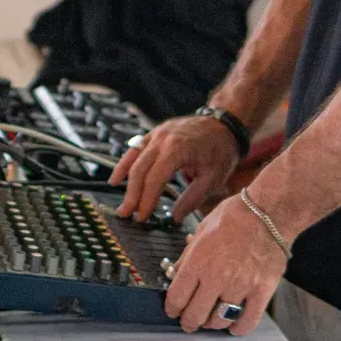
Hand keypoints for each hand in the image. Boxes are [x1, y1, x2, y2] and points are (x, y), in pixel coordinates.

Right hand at [109, 115, 240, 222]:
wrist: (224, 123)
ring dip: (125, 183)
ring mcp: (158, 133)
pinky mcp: (155, 133)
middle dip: (133, 195)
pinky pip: (135, 149)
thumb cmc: (221, 150)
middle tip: (127, 216)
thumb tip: (173, 218)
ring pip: (134, 159)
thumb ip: (193, 198)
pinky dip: (124, 164)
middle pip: (140, 170)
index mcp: (179, 148)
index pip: (155, 178)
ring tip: (123, 205)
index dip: (147, 200)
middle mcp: (164, 138)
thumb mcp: (215, 177)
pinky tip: (116, 179)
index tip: (142, 217)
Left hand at [164, 191, 288, 334]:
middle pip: (194, 316)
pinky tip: (235, 324)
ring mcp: (240, 286)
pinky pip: (247, 322)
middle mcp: (217, 277)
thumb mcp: (204, 227)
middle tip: (190, 321)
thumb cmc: (238, 214)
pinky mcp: (261, 291)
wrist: (271, 210)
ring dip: (213, 323)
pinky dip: (238, 328)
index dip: (172, 309)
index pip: (176, 299)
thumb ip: (189, 254)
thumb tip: (176, 273)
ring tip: (213, 317)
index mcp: (199, 261)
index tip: (174, 310)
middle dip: (189, 322)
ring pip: (219, 321)